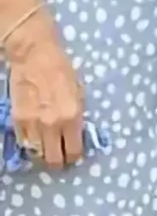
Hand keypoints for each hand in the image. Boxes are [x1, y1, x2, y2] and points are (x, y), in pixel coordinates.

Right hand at [5, 10, 84, 169]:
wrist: (35, 55)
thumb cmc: (62, 68)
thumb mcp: (78, 92)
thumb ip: (76, 115)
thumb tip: (76, 135)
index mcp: (73, 115)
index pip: (74, 150)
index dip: (74, 156)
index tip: (73, 155)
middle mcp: (53, 124)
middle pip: (54, 159)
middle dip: (59, 161)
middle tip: (60, 156)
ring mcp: (33, 124)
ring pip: (38, 155)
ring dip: (43, 152)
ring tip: (47, 147)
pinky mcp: (18, 121)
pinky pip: (24, 143)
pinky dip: (30, 143)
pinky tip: (36, 137)